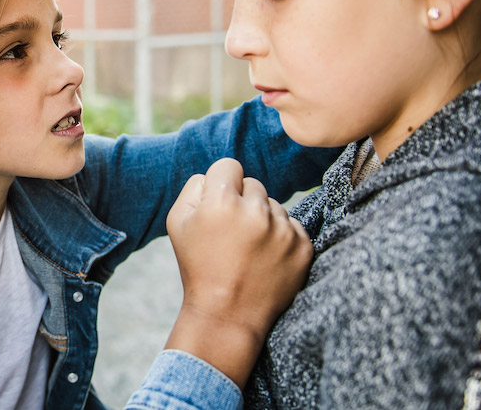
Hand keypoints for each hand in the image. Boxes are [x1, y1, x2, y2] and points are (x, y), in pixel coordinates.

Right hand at [163, 158, 312, 385]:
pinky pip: (292, 225)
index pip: (229, 165)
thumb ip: (194, 187)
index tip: (219, 205)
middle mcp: (256, 211)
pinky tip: (265, 258)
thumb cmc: (198, 267)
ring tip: (248, 250)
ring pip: (274, 205)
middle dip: (242, 202)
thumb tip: (215, 175)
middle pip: (253, 184)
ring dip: (263, 220)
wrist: (227, 315)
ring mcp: (283, 230)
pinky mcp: (303, 247)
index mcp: (221, 202)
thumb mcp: (177, 223)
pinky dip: (281, 238)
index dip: (221, 184)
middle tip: (232, 234)